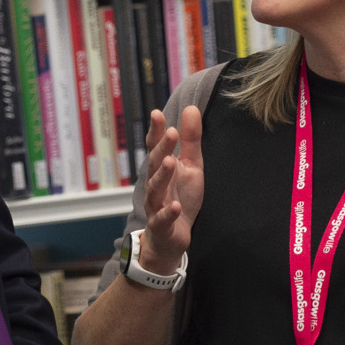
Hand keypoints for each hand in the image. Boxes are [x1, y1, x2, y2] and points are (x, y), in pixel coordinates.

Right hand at [138, 105, 203, 274]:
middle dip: (161, 148)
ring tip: (170, 162)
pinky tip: (176, 206)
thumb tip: (191, 108)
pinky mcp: (162, 225)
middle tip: (170, 132)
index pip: (156, 147)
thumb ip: (190, 140)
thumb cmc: (180, 196)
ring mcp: (156, 205)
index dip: (156, 131)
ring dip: (162, 175)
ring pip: (155, 189)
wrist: (172, 236)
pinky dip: (169, 213)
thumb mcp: (191, 166)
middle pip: (154, 164)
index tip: (157, 114)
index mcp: (161, 168)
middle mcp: (155, 184)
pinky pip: (163, 219)